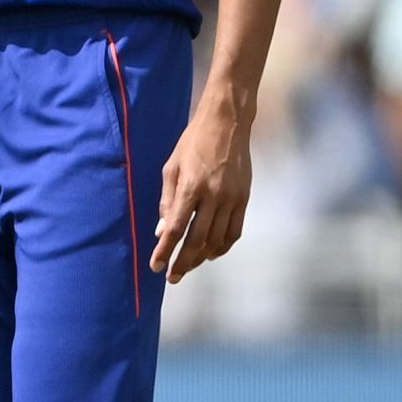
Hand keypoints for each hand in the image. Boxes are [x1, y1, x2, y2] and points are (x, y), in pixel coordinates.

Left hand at [151, 97, 252, 284]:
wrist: (228, 124)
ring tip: (188, 265)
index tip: (156, 266)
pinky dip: (222, 246)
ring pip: (217, 240)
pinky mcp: (245, 199)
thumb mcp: (171, 166)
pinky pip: (234, 231)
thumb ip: (167, 200)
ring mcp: (232, 199)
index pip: (176, 228)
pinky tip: (211, 252)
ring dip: (202, 257)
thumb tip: (162, 230)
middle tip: (172, 277)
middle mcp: (213, 196)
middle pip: (197, 240)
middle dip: (183, 262)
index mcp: (190, 187)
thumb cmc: (192, 142)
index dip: (165, 251)